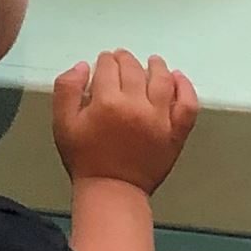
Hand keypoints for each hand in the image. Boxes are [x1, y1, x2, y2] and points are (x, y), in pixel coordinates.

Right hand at [52, 49, 198, 193]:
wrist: (112, 191)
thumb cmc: (86, 160)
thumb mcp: (63, 124)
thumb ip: (66, 89)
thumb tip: (83, 66)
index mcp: (108, 103)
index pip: (109, 67)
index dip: (105, 61)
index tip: (104, 61)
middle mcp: (136, 106)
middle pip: (134, 69)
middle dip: (125, 59)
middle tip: (121, 58)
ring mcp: (160, 118)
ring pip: (162, 79)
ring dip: (156, 66)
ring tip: (152, 62)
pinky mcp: (176, 132)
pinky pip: (187, 103)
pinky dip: (185, 87)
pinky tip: (178, 78)